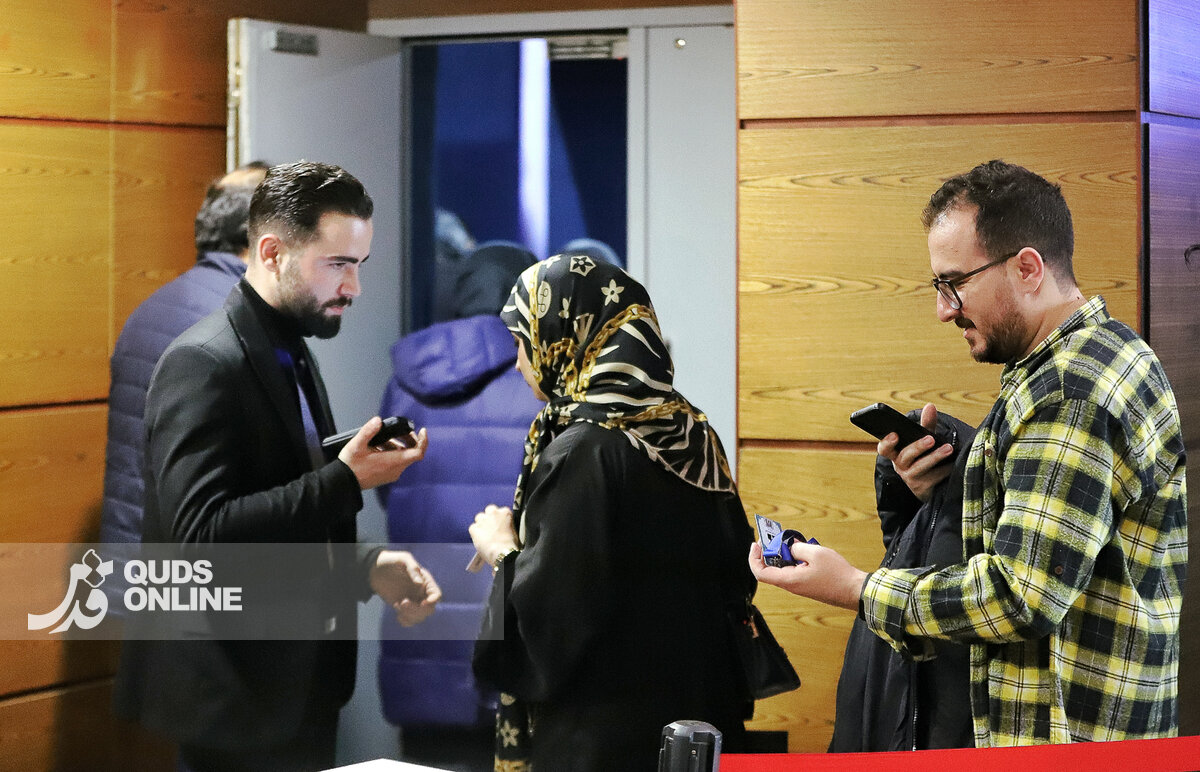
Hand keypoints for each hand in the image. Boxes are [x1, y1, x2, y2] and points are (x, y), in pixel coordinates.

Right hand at [338, 417, 427, 489]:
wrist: (343, 483)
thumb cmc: (350, 466)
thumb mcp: (357, 445)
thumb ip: (368, 431)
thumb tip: (378, 421)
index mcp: (393, 462)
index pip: (418, 452)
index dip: (423, 441)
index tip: (422, 431)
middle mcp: (396, 470)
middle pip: (412, 453)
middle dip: (409, 441)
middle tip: (402, 432)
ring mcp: (391, 475)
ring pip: (403, 458)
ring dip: (398, 446)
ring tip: (384, 440)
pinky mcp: (386, 477)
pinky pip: (395, 463)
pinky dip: (392, 453)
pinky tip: (378, 449)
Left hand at [369, 550, 440, 626]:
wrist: (375, 569)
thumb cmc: (391, 561)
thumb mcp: (402, 559)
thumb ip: (412, 568)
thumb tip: (420, 584)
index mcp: (425, 581)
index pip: (436, 595)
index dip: (432, 601)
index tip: (423, 604)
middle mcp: (421, 593)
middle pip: (428, 609)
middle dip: (417, 610)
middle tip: (403, 602)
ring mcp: (413, 601)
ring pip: (419, 617)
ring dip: (410, 615)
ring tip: (397, 605)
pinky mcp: (403, 608)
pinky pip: (410, 621)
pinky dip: (405, 621)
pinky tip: (398, 615)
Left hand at [468, 504, 518, 566]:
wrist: (503, 553)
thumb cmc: (511, 546)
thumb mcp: (514, 531)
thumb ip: (507, 525)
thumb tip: (502, 528)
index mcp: (505, 512)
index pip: (501, 511)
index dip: (500, 519)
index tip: (500, 525)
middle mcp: (494, 513)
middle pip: (489, 510)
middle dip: (490, 517)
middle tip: (492, 528)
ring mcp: (483, 520)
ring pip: (479, 517)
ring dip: (482, 524)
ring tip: (485, 535)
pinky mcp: (474, 528)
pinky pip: (473, 528)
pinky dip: (475, 534)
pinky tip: (480, 541)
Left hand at [748, 541, 865, 610]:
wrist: (854, 590)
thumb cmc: (837, 575)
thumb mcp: (816, 553)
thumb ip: (798, 548)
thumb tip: (790, 547)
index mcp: (789, 580)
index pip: (761, 573)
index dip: (754, 558)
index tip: (756, 544)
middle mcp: (791, 585)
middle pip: (771, 568)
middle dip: (770, 551)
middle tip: (774, 537)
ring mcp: (800, 586)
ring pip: (784, 568)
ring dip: (784, 554)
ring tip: (791, 540)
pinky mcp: (807, 584)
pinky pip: (794, 570)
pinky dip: (795, 559)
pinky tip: (804, 549)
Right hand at [877, 402, 953, 501]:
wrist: (930, 484)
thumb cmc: (924, 456)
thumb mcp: (923, 439)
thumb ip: (926, 424)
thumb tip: (930, 406)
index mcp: (895, 453)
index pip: (884, 449)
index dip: (887, 442)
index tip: (895, 434)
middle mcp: (900, 466)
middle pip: (905, 457)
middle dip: (918, 447)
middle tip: (931, 438)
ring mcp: (910, 478)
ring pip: (920, 467)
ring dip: (935, 457)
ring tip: (949, 448)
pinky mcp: (922, 488)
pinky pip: (934, 478)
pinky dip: (945, 469)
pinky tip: (953, 463)